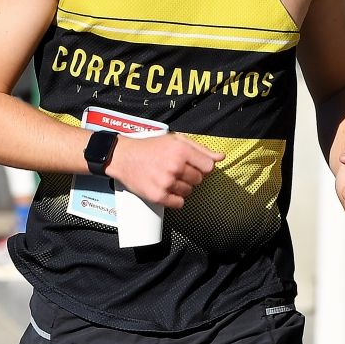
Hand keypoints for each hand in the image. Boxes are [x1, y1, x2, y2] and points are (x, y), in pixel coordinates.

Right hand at [105, 134, 224, 209]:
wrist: (124, 157)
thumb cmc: (150, 147)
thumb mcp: (175, 140)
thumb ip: (200, 149)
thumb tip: (220, 157)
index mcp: (181, 150)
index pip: (208, 167)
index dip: (201, 167)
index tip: (192, 165)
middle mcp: (175, 166)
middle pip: (199, 180)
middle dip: (190, 176)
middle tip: (175, 170)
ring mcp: (166, 182)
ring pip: (189, 192)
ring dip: (181, 187)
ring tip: (168, 178)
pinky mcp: (158, 196)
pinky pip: (179, 203)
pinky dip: (174, 199)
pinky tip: (165, 188)